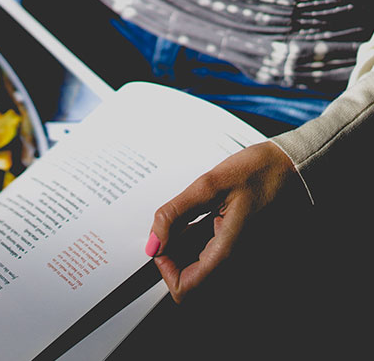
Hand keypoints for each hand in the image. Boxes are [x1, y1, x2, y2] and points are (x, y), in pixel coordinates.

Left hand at [145, 141, 302, 302]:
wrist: (300, 166)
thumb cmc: (263, 171)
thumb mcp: (209, 184)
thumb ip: (175, 214)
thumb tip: (154, 241)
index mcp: (231, 251)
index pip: (186, 289)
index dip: (165, 268)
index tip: (162, 242)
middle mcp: (243, 265)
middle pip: (196, 282)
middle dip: (178, 255)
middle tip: (179, 224)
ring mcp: (250, 262)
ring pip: (208, 271)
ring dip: (192, 249)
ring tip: (198, 216)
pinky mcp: (253, 254)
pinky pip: (222, 261)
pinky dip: (207, 244)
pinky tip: (210, 218)